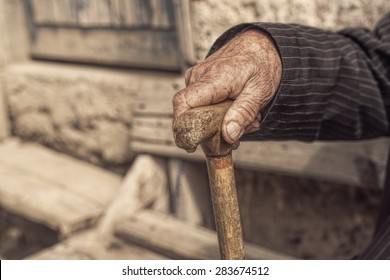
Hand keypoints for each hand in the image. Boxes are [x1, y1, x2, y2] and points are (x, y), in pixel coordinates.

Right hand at [172, 29, 281, 149]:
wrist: (261, 45)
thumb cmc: (261, 64)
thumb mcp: (260, 92)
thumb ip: (243, 114)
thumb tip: (228, 135)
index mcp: (214, 78)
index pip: (184, 102)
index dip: (182, 127)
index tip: (190, 145)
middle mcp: (199, 76)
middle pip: (191, 113)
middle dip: (213, 130)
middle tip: (238, 132)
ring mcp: (197, 78)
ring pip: (199, 111)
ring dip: (220, 121)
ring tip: (245, 116)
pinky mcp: (199, 82)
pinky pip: (202, 104)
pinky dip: (219, 113)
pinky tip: (236, 109)